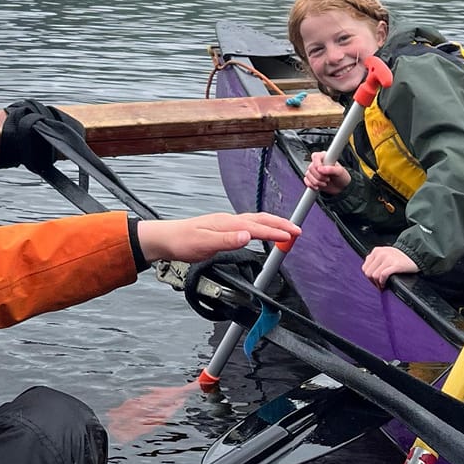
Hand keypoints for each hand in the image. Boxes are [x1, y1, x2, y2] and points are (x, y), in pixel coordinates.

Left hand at [139, 210, 299, 264]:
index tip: (291, 235)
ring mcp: (226, 223)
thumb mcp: (204, 243)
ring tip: (287, 229)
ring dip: (273, 224)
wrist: (166, 238)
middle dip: (280, 224)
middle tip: (297, 231)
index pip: (257, 227)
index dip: (276, 232)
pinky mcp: (223, 228)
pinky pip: (248, 224)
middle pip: (260, 220)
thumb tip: (248, 236)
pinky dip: (261, 226)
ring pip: (255, 220)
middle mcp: (229, 220)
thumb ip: (227, 240)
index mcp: (227, 223)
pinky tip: (262, 231)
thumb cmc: (182, 241)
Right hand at [303, 152, 350, 195]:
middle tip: (327, 179)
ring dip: (316, 182)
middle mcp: (318, 163)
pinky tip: (318, 187)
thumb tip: (321, 169)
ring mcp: (314, 171)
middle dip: (319, 176)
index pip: (315, 156)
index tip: (322, 171)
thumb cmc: (342, 177)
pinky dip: (311, 185)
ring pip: (308, 175)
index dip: (317, 164)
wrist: (342, 188)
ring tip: (325, 183)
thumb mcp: (340, 172)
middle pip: (311, 167)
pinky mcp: (311, 179)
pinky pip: (306, 181)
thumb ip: (331, 169)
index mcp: (324, 157)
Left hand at [361, 245, 418, 287]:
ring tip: (382, 285)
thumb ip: (375, 260)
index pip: (365, 267)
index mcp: (376, 251)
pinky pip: (383, 275)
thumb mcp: (385, 253)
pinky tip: (385, 284)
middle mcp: (380, 253)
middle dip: (372, 282)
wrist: (415, 254)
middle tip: (378, 285)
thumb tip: (367, 272)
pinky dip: (382, 282)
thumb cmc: (400, 257)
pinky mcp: (395, 265)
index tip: (374, 281)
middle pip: (368, 273)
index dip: (368, 277)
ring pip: (374, 275)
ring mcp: (388, 259)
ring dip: (378, 284)